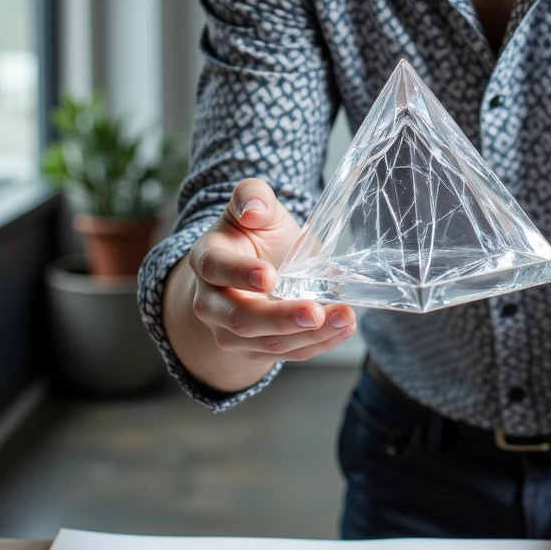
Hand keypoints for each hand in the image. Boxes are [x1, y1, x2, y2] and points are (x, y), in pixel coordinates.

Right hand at [164, 179, 355, 390]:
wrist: (255, 266)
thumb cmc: (255, 234)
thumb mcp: (255, 205)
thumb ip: (251, 196)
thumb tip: (253, 209)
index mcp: (207, 259)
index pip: (216, 269)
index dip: (241, 274)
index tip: (270, 277)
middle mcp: (211, 302)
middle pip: (240, 319)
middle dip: (280, 319)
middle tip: (314, 311)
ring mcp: (231, 332)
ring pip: (267, 343)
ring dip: (309, 335)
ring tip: (344, 318)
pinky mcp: (257, 350)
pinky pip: (288, 353)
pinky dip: (318, 343)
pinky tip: (343, 328)